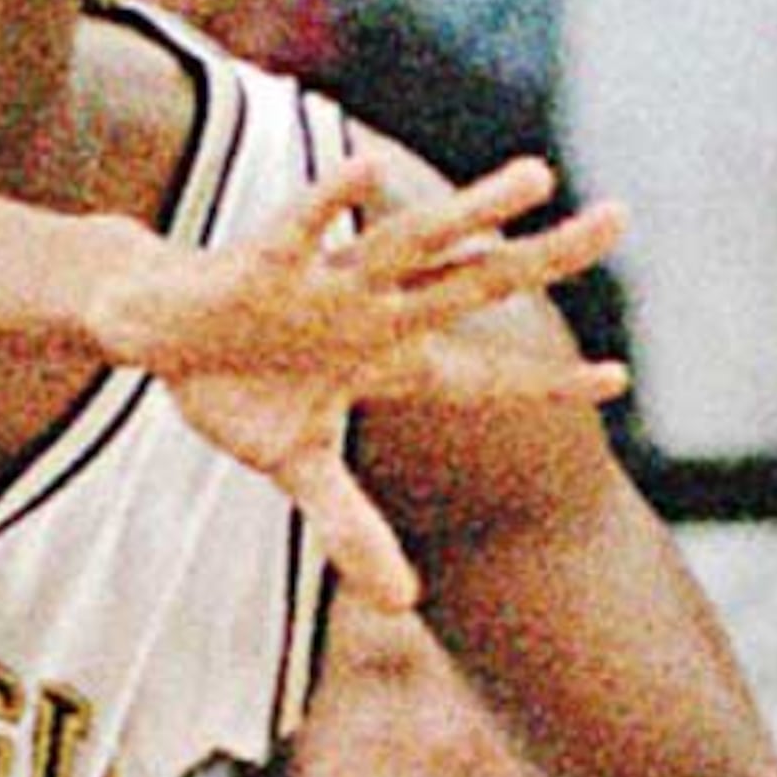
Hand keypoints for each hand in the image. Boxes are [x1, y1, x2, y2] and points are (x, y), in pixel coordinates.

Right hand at [99, 156, 626, 607]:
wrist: (156, 323)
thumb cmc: (236, 384)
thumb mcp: (296, 464)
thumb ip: (351, 526)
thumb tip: (403, 605)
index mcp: (391, 358)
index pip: (484, 375)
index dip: (546, 382)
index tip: (617, 379)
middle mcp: (375, 312)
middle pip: (476, 283)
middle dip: (545, 257)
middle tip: (619, 220)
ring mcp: (327, 286)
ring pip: (411, 242)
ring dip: (470, 213)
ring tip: (536, 178)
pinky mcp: (265, 264)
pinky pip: (302, 229)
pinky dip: (329, 203)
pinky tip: (368, 170)